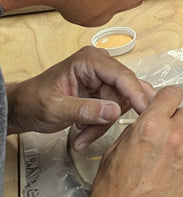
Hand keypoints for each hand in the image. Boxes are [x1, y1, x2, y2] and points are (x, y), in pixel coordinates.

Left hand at [6, 47, 156, 149]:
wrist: (22, 109)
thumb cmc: (33, 101)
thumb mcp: (56, 109)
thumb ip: (85, 110)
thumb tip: (114, 111)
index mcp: (89, 60)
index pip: (122, 75)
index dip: (136, 93)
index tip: (146, 110)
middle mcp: (100, 66)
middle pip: (124, 92)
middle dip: (108, 117)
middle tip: (89, 133)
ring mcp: (102, 79)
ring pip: (120, 105)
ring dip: (101, 125)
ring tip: (81, 136)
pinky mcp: (103, 92)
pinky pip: (112, 111)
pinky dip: (99, 126)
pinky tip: (83, 133)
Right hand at [85, 87, 182, 196]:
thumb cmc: (113, 195)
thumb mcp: (114, 152)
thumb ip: (136, 131)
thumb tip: (149, 121)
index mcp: (150, 127)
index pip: (172, 94)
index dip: (167, 101)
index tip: (165, 107)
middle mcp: (174, 137)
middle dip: (177, 121)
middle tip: (166, 135)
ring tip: (177, 150)